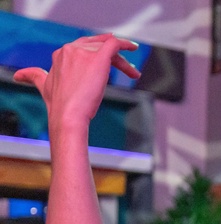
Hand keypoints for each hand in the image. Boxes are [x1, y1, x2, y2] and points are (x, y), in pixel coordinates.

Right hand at [13, 35, 139, 128]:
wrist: (68, 115)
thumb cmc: (59, 105)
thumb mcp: (45, 86)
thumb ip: (35, 76)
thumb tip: (19, 76)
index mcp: (61, 53)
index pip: (84, 47)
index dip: (99, 55)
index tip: (110, 66)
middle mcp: (71, 49)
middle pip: (98, 47)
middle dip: (113, 58)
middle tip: (128, 71)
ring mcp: (84, 52)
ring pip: (109, 49)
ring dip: (123, 61)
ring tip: (134, 74)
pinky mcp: (98, 58)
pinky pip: (114, 44)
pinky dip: (125, 44)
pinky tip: (134, 48)